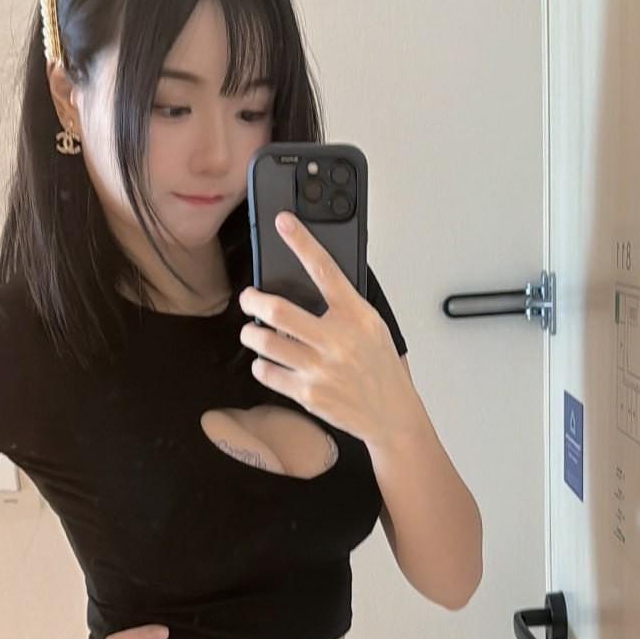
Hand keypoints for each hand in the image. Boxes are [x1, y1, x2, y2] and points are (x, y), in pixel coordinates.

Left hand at [237, 211, 412, 445]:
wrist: (391, 415)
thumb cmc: (380, 369)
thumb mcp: (373, 328)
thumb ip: (345, 307)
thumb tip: (312, 284)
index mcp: (356, 316)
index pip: (325, 270)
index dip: (302, 242)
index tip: (284, 223)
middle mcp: (337, 340)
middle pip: (278, 310)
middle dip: (252, 301)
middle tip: (248, 299)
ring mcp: (320, 369)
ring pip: (265, 342)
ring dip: (251, 334)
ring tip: (252, 333)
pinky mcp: (308, 394)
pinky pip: (267, 373)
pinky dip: (261, 365)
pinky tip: (266, 362)